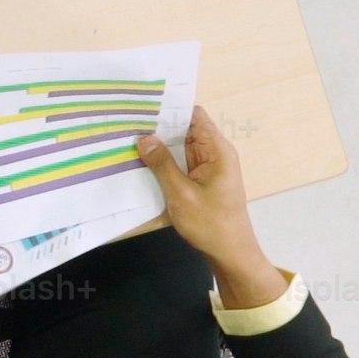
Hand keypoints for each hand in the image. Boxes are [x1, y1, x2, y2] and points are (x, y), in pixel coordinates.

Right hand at [137, 106, 286, 307]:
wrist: (230, 252)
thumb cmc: (210, 224)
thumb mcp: (181, 194)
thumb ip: (162, 164)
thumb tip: (144, 138)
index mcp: (217, 150)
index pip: (195, 116)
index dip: (172, 107)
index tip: (145, 105)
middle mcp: (215, 153)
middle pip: (186, 127)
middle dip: (160, 124)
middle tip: (128, 121)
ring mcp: (209, 165)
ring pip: (182, 144)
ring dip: (160, 142)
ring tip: (129, 136)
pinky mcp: (202, 178)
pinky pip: (182, 160)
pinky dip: (165, 158)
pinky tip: (143, 158)